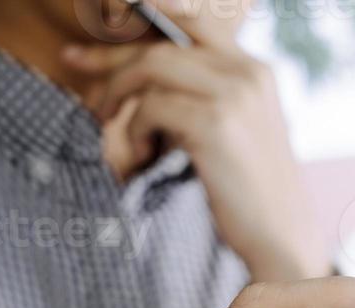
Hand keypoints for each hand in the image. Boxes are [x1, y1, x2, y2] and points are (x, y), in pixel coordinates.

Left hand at [63, 32, 329, 281]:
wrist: (282, 237)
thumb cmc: (251, 193)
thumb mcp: (236, 131)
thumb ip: (204, 96)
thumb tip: (142, 76)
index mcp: (254, 70)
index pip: (193, 20)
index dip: (148, 9)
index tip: (105, 12)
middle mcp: (248, 73)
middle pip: (162, 43)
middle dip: (111, 55)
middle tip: (73, 62)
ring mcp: (234, 96)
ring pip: (151, 68)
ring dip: (118, 94)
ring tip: (107, 121)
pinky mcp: (215, 124)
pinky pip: (152, 107)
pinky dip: (133, 129)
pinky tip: (138, 155)